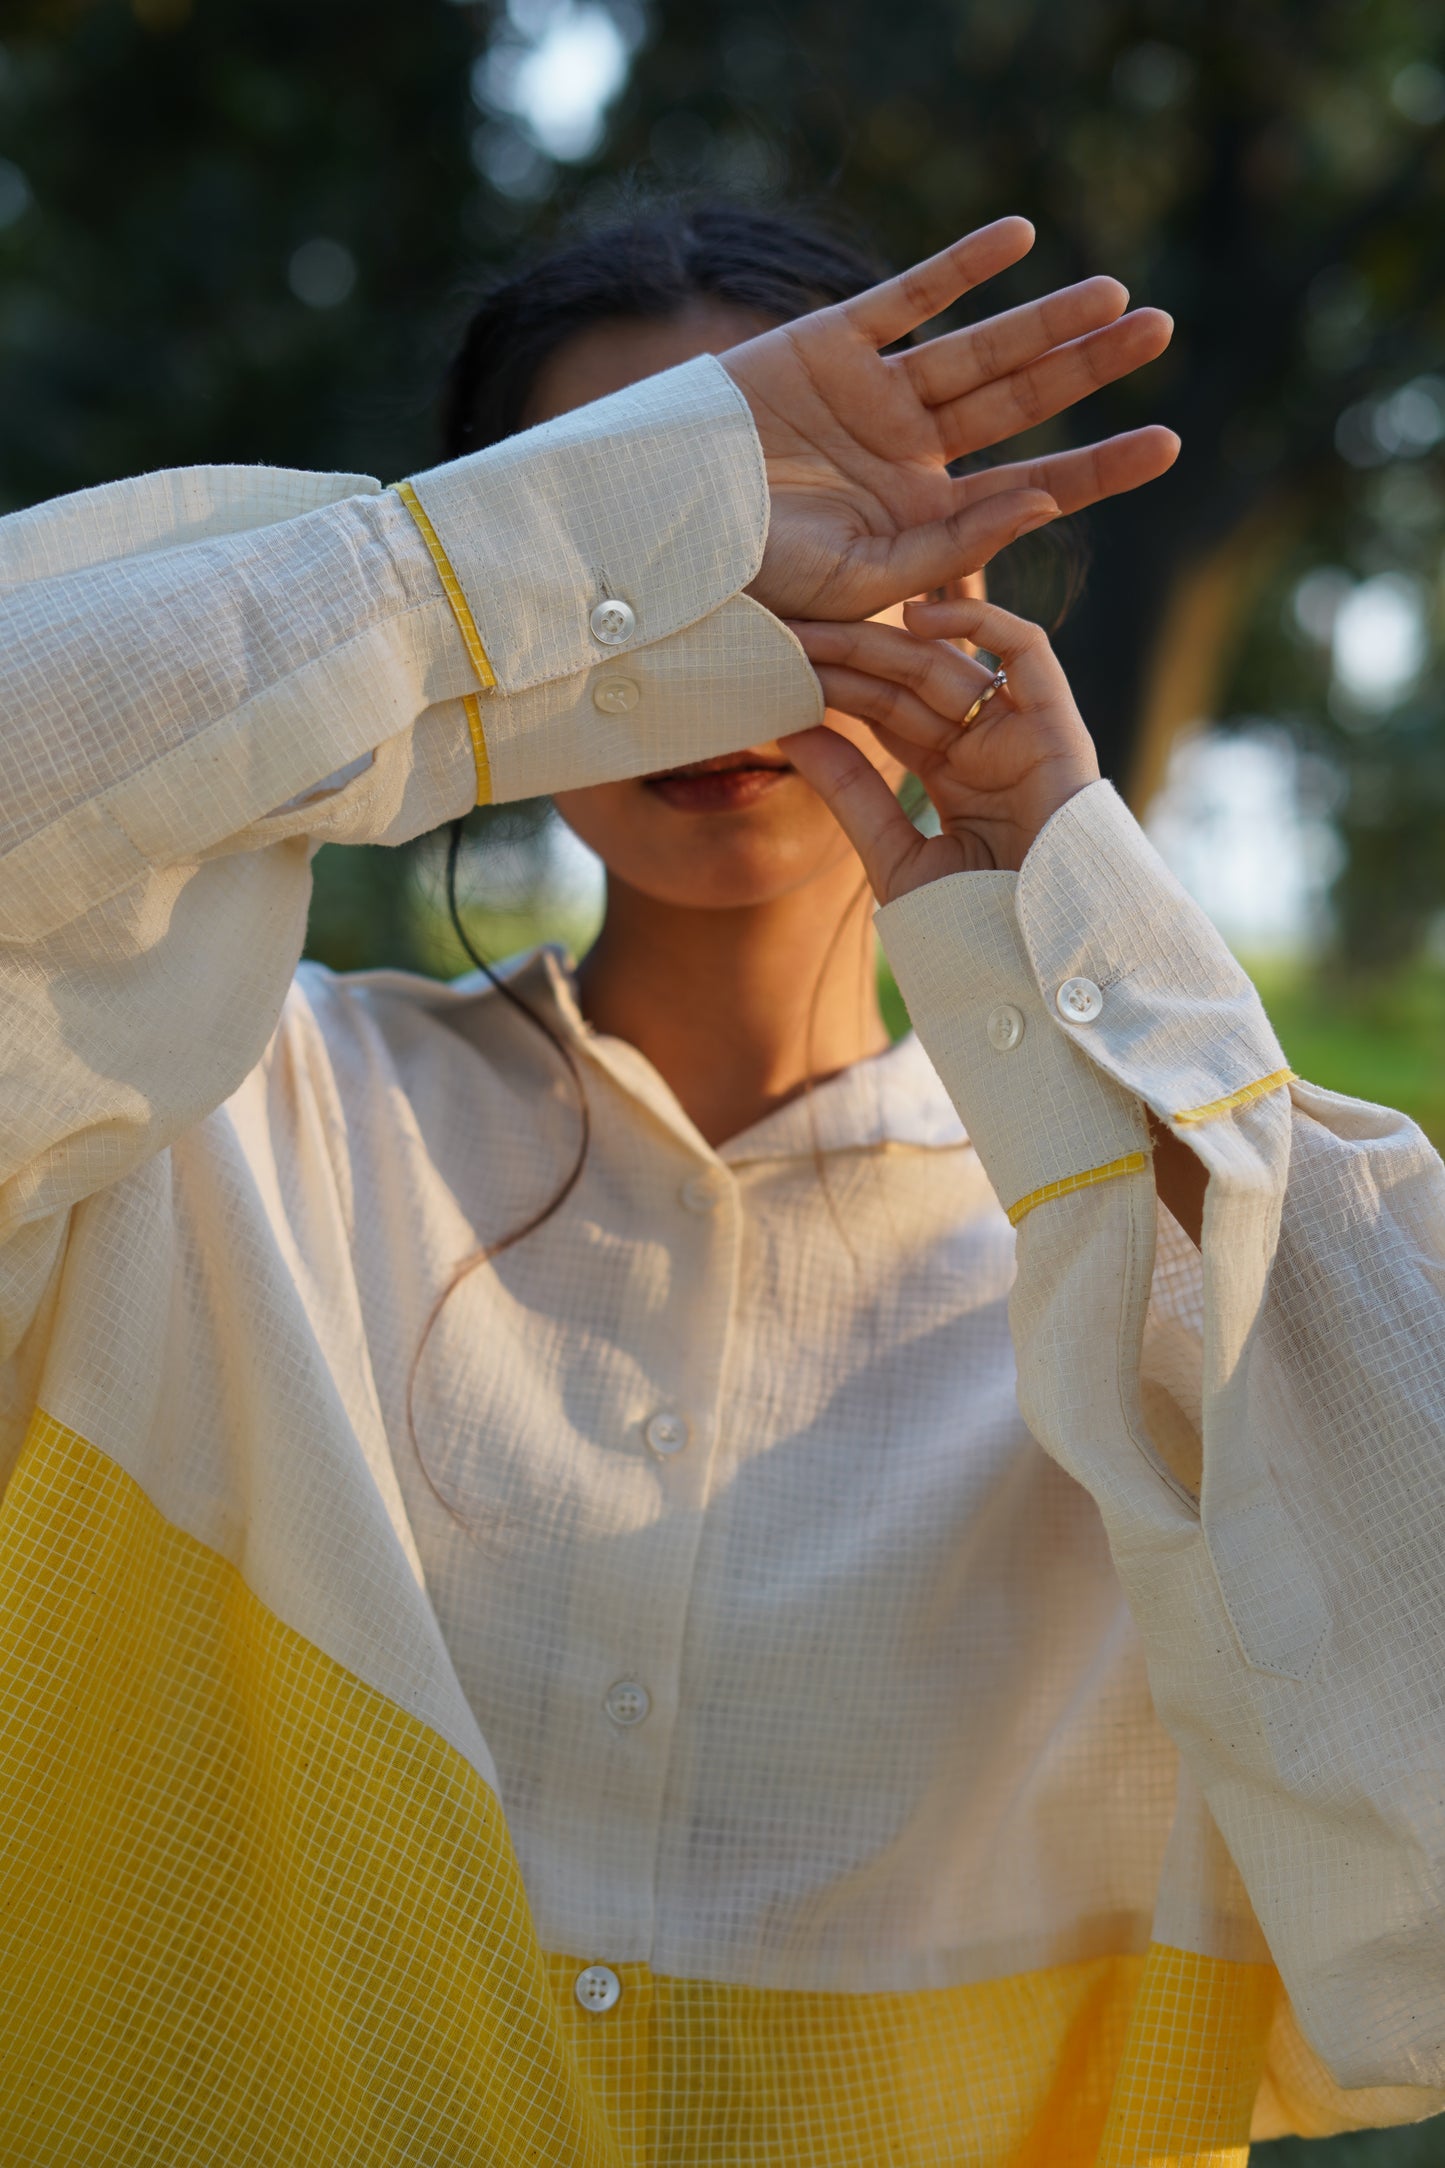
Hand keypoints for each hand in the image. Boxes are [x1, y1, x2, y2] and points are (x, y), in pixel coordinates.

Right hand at [721, 216, 1178, 622]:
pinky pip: (906, 298)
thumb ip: (952, 546)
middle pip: (1019, 401)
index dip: (1100, 465)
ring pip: (976, 349)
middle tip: (1161, 331)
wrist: (656, 534)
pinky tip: (1020, 238)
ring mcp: (871, 396)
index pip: (1032, 487)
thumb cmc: (751, 583)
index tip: (1168, 444)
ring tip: (1114, 292)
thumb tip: (1043, 501)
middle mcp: (908, 452)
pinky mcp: (828, 345)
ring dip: (1044, 318)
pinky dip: (960, 267)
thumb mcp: (862, 581)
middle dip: (1090, 367)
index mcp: (924, 517)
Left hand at [783, 596, 1098, 897]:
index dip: (833, 687)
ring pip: (949, 665)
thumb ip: (851, 794)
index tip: (775, 665)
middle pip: (907, 685)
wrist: (1040, 965)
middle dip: (847, 657)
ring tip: (822, 626)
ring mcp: (1021, 735)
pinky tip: (916, 615)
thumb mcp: (895, 855)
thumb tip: (791, 731)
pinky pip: (1028, 653)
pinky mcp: (1057, 727)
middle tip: (786, 631)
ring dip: (885, 641)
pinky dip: (981, 620)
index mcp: (951, 778)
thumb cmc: (974, 928)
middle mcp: (986, 748)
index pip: (885, 715)